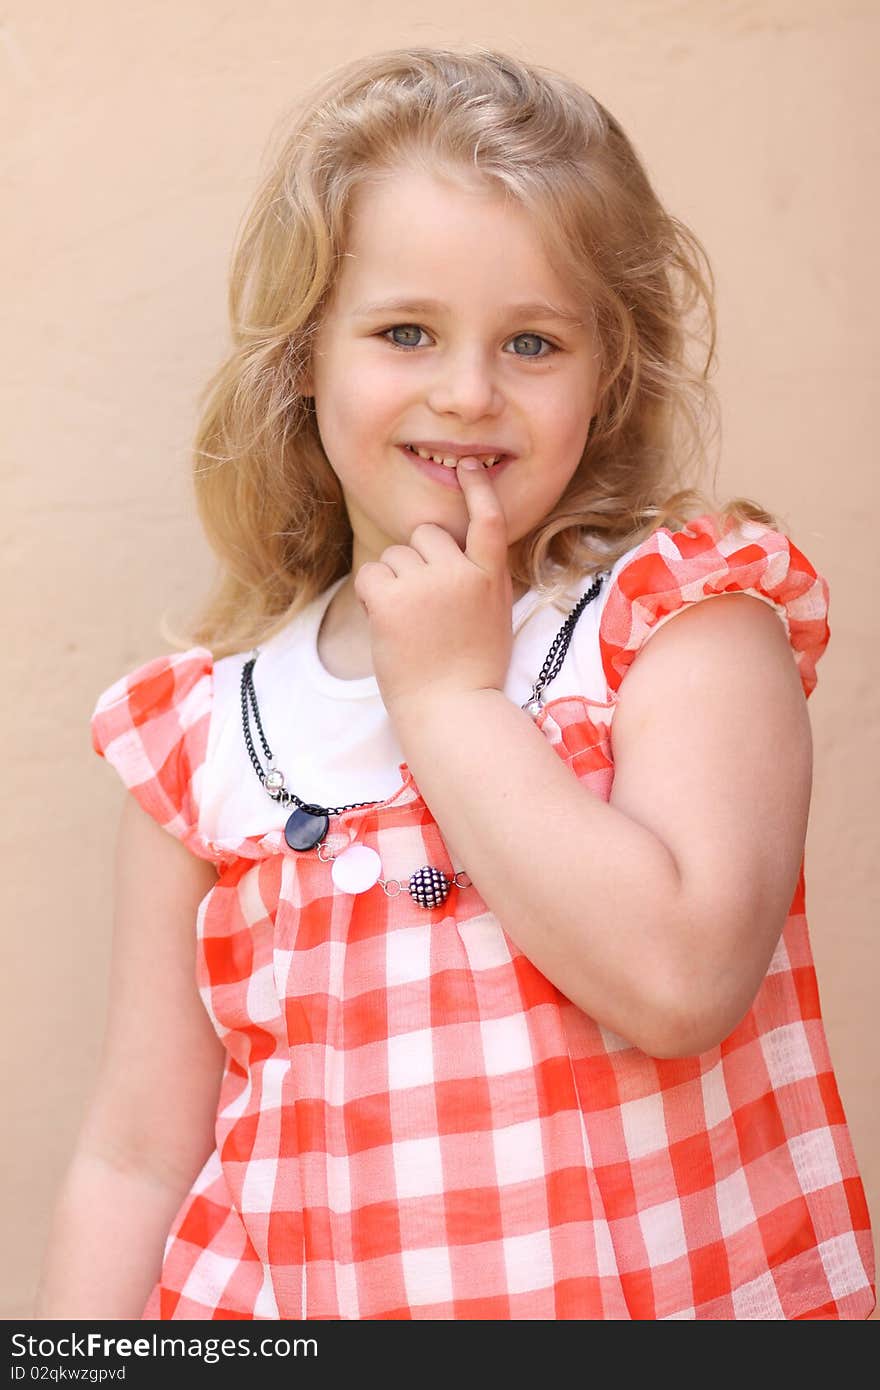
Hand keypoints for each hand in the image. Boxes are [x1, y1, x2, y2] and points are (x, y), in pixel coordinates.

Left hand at [353, 458, 513, 719]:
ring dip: (394, 582)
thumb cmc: (471, 672)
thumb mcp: (493, 616)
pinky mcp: (394, 600)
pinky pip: (371, 575)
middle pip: (426, 535)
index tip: (466, 465)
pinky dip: (373, 596)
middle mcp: (462, 572)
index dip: (476, 488)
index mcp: (491, 576)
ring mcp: (428, 584)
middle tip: (426, 608)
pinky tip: (388, 624)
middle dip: (418, 562)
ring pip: (395, 555)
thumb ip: (478, 579)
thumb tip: (455, 552)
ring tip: (411, 624)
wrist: (453, 710)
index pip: (488, 518)